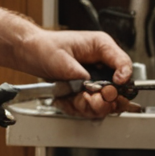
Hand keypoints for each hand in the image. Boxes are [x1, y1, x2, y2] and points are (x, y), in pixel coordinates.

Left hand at [16, 29, 136, 119]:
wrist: (30, 53)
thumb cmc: (44, 47)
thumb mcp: (62, 58)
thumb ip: (79, 74)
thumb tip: (91, 87)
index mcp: (101, 47)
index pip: (124, 64)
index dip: (122, 79)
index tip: (111, 89)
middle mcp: (102, 64)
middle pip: (117, 89)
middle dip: (102, 100)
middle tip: (88, 99)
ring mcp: (95, 78)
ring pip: (104, 103)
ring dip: (88, 107)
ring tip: (73, 100)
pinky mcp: (86, 90)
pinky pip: (88, 107)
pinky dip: (77, 108)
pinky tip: (66, 100)